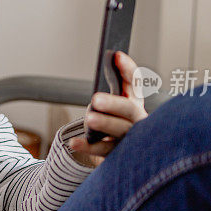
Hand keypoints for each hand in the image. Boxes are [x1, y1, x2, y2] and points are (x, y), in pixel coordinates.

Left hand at [67, 51, 147, 166]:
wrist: (120, 155)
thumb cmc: (112, 124)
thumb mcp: (111, 107)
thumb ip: (108, 95)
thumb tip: (97, 91)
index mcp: (135, 103)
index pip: (135, 83)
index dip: (128, 69)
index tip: (116, 55)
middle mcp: (137, 120)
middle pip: (129, 110)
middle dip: (114, 103)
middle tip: (96, 99)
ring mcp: (129, 139)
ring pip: (120, 131)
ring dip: (105, 124)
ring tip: (90, 119)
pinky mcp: (118, 155)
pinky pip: (103, 150)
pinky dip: (87, 146)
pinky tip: (74, 142)